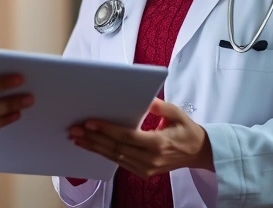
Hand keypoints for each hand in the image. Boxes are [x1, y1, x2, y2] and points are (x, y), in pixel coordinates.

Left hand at [69, 98, 213, 177]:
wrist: (198, 153)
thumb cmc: (187, 130)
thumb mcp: (177, 114)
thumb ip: (161, 107)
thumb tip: (146, 99)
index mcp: (158, 144)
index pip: (127, 137)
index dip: (107, 130)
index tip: (90, 123)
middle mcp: (150, 159)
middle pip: (116, 148)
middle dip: (93, 139)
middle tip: (74, 130)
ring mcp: (146, 168)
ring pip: (114, 157)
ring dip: (94, 147)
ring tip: (77, 139)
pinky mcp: (143, 172)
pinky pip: (119, 162)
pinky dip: (104, 154)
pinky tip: (92, 147)